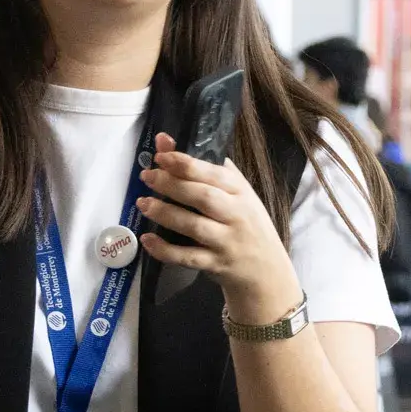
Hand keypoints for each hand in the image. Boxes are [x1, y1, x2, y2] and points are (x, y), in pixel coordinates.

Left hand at [136, 133, 300, 322]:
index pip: (214, 174)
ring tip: (143, 203)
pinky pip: (188, 258)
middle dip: (172, 185)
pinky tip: (147, 239)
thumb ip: (208, 169)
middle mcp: (237, 216)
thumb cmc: (248, 224)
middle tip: (147, 177)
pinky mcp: (216, 265)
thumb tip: (167, 141)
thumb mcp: (238, 194)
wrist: (267, 269)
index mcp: (242, 192)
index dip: (186, 164)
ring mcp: (227, 242)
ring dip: (165, 213)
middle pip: (203, 197)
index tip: (162, 156)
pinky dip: (165, 250)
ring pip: (194, 226)